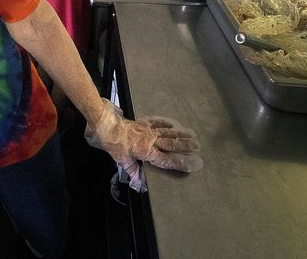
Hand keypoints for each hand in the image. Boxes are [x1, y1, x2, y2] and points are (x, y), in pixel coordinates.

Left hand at [84, 100, 201, 191]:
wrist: (108, 125)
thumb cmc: (114, 144)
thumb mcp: (122, 160)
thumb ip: (133, 171)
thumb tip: (140, 184)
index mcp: (147, 152)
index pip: (167, 160)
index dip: (180, 162)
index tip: (193, 163)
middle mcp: (151, 141)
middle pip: (171, 144)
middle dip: (185, 146)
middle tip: (198, 147)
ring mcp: (148, 130)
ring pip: (168, 133)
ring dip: (180, 134)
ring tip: (192, 135)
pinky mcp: (143, 123)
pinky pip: (158, 123)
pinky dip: (166, 123)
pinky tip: (173, 124)